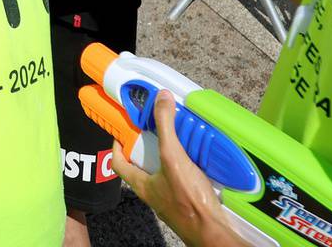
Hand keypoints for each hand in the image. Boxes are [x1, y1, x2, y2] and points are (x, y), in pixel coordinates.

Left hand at [105, 91, 246, 246]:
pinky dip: (187, 165)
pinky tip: (198, 157)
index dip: (117, 145)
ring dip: (170, 154)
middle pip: (143, 164)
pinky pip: (182, 178)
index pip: (119, 163)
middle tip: (157, 127)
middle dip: (150, 145)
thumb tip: (161, 100)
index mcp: (142, 184)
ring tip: (180, 137)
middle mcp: (153, 191)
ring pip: (164, 170)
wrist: (213, 231)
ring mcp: (171, 197)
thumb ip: (165, 127)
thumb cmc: (190, 203)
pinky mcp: (188, 200)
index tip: (123, 129)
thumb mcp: (173, 157)